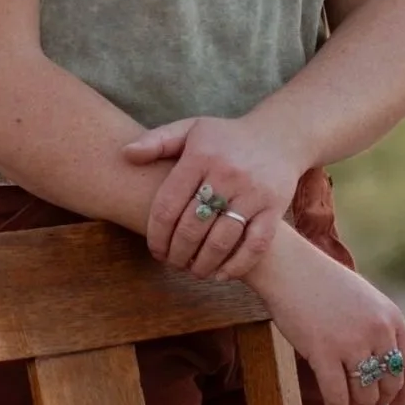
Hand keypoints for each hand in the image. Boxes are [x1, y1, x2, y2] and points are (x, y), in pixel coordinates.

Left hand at [122, 115, 305, 282]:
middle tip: (171, 262)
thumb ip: (158, 141)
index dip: (156, 235)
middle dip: (177, 253)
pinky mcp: (274, 208)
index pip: (168, 204)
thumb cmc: (225, 138)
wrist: (279, 136)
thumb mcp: (191, 129)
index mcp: (201, 155)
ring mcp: (253, 192)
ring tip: (192, 270)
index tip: (154, 250)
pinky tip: (220, 274)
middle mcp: (227, 173)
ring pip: (221, 240)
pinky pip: (254, 246)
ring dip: (202, 264)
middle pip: (192, 227)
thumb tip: (125, 154)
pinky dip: (235, 266)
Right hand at [248, 227, 404, 404]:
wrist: (288, 266)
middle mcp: (378, 330)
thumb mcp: (363, 300)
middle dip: (376, 402)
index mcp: (391, 315)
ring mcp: (352, 342)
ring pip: (365, 396)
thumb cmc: (321, 282)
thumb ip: (378, 329)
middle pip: (388, 385)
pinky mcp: (324, 352)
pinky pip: (338, 397)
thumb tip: (383, 374)